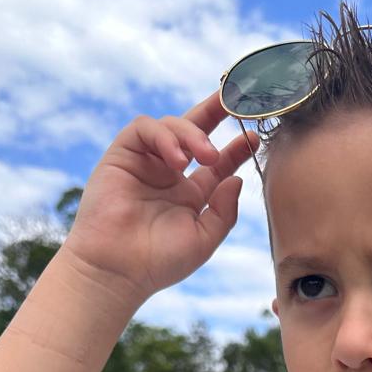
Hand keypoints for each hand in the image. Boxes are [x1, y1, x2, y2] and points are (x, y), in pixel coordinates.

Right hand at [62, 90, 260, 302]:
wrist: (118, 269)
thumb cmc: (159, 261)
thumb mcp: (204, 239)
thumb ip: (224, 211)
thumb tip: (237, 178)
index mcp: (191, 195)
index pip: (218, 162)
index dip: (236, 148)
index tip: (253, 137)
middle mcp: (170, 174)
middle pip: (194, 131)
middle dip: (215, 112)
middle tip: (234, 102)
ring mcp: (146, 163)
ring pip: (172, 126)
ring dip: (193, 135)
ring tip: (206, 156)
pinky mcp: (122, 155)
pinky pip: (144, 129)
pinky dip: (164, 137)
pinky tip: (176, 159)